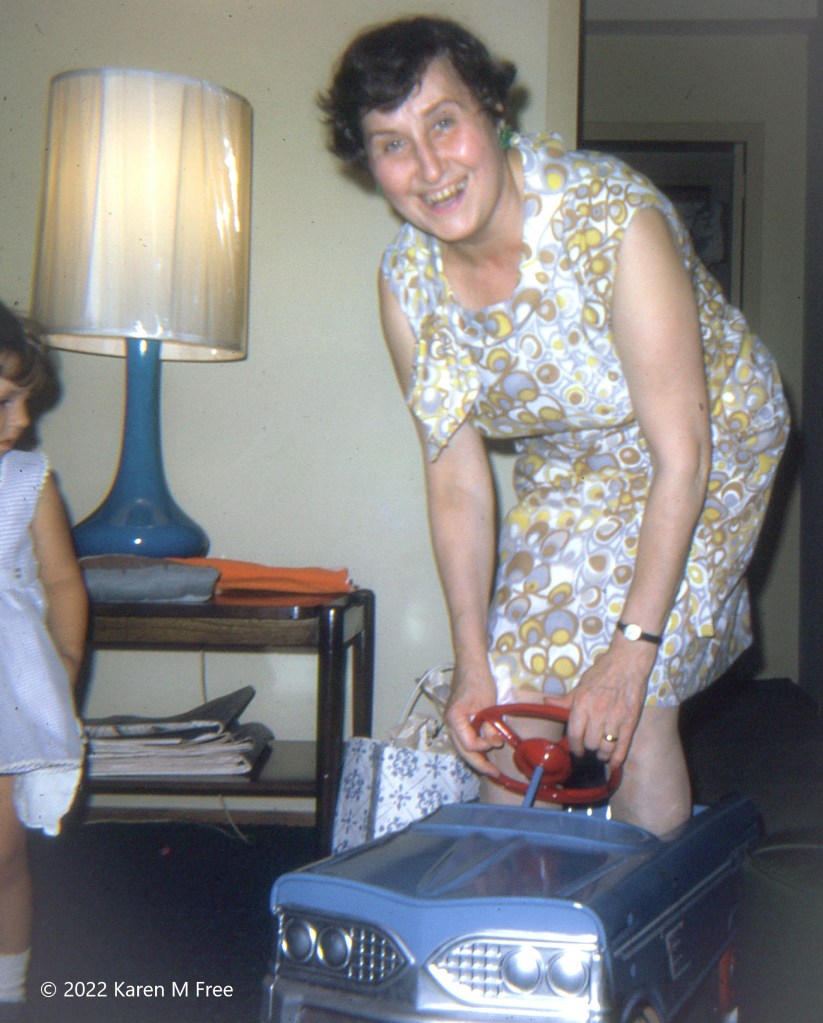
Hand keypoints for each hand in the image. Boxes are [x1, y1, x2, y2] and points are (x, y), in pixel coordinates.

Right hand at [444, 661, 503, 777]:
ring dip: (476, 756)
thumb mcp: (488, 706)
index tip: (498, 742)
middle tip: (495, 774)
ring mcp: (450, 722)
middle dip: (479, 763)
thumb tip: (495, 744)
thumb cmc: (479, 681)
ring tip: (490, 767)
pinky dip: (473, 746)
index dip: (484, 747)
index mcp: (454, 719)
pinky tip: (484, 751)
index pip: (469, 744)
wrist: (470, 664)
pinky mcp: (456, 720)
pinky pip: (463, 738)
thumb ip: (489, 727)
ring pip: (461, 746)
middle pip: (462, 750)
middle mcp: (448, 723)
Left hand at [555, 644, 653, 771]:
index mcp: (582, 704)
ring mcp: (615, 719)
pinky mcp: (630, 722)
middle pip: (590, 743)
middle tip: (590, 748)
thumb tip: (547, 703)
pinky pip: (623, 746)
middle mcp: (597, 713)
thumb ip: (566, 699)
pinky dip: (617, 758)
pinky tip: (613, 763)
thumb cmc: (602, 672)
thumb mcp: (581, 684)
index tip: (576, 750)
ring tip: (601, 753)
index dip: (574, 746)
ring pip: (605, 747)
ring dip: (602, 754)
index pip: (574, 733)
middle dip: (589, 748)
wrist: (628, 663)